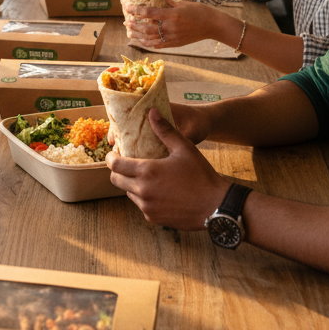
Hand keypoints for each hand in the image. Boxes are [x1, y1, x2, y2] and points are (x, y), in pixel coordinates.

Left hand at [106, 109, 227, 227]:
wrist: (217, 206)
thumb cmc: (201, 175)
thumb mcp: (184, 148)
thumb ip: (165, 130)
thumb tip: (152, 111)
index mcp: (147, 171)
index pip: (114, 165)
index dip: (111, 158)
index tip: (114, 153)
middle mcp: (143, 191)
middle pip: (116, 180)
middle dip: (117, 170)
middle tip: (126, 163)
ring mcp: (147, 207)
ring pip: (128, 193)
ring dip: (132, 184)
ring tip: (145, 176)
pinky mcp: (154, 218)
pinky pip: (141, 205)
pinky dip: (145, 198)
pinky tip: (158, 191)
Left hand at [123, 0, 228, 49]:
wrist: (212, 25)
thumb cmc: (199, 11)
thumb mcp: (183, 3)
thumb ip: (169, 3)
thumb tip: (157, 0)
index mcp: (173, 15)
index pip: (150, 12)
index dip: (137, 10)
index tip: (128, 7)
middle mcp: (171, 27)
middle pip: (147, 28)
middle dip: (134, 25)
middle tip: (126, 22)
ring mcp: (173, 37)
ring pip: (150, 38)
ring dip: (138, 35)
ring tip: (130, 32)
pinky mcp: (175, 44)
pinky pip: (158, 45)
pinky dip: (148, 43)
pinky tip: (141, 41)